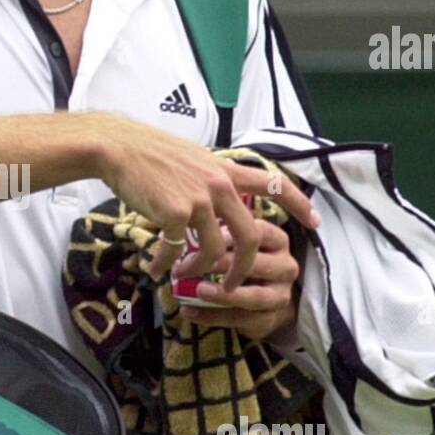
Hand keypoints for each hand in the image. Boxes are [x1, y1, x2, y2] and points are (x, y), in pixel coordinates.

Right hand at [90, 113, 319, 291]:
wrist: (118, 148)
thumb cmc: (149, 152)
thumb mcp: (192, 159)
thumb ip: (211, 178)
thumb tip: (219, 196)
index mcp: (226, 170)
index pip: (274, 185)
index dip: (298, 204)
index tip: (315, 221)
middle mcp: (219, 185)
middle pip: (250, 236)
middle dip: (243, 269)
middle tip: (232, 286)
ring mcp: (198, 199)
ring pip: (214, 251)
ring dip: (199, 272)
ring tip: (184, 277)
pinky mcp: (174, 213)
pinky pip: (176, 251)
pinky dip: (166, 266)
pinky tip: (156, 269)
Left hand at [174, 218, 300, 342]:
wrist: (264, 301)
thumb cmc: (243, 264)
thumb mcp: (237, 247)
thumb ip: (220, 240)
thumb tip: (189, 236)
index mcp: (278, 242)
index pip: (260, 232)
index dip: (233, 236)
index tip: (208, 238)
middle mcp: (285, 266)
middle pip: (257, 265)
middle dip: (224, 265)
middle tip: (196, 265)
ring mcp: (281, 294)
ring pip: (254, 296)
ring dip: (223, 295)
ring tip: (197, 291)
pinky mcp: (270, 318)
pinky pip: (241, 319)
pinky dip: (212, 316)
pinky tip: (189, 311)